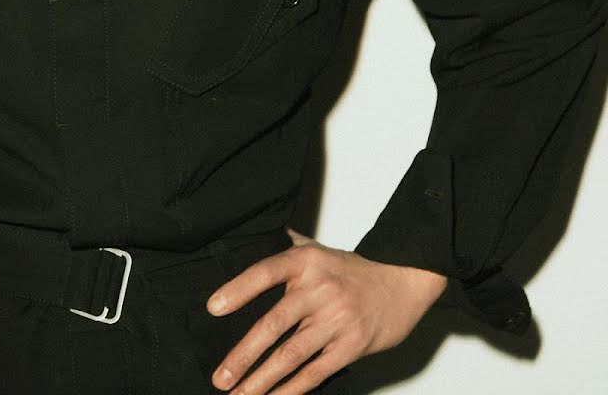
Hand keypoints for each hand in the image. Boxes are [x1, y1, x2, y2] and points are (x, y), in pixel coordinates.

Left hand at [204, 228, 447, 393]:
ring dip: (262, 380)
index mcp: (305, 261)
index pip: (265, 272)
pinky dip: (293, 389)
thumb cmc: (352, 269)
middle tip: (220, 377)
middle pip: (274, 324)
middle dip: (243, 355)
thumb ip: (285, 246)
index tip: (213, 308)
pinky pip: (316, 371)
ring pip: (292, 355)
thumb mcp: (317, 248)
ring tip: (238, 394)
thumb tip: (252, 235)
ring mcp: (336, 319)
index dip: (238, 289)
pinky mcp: (351, 346)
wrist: (402, 282)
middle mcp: (319, 289)